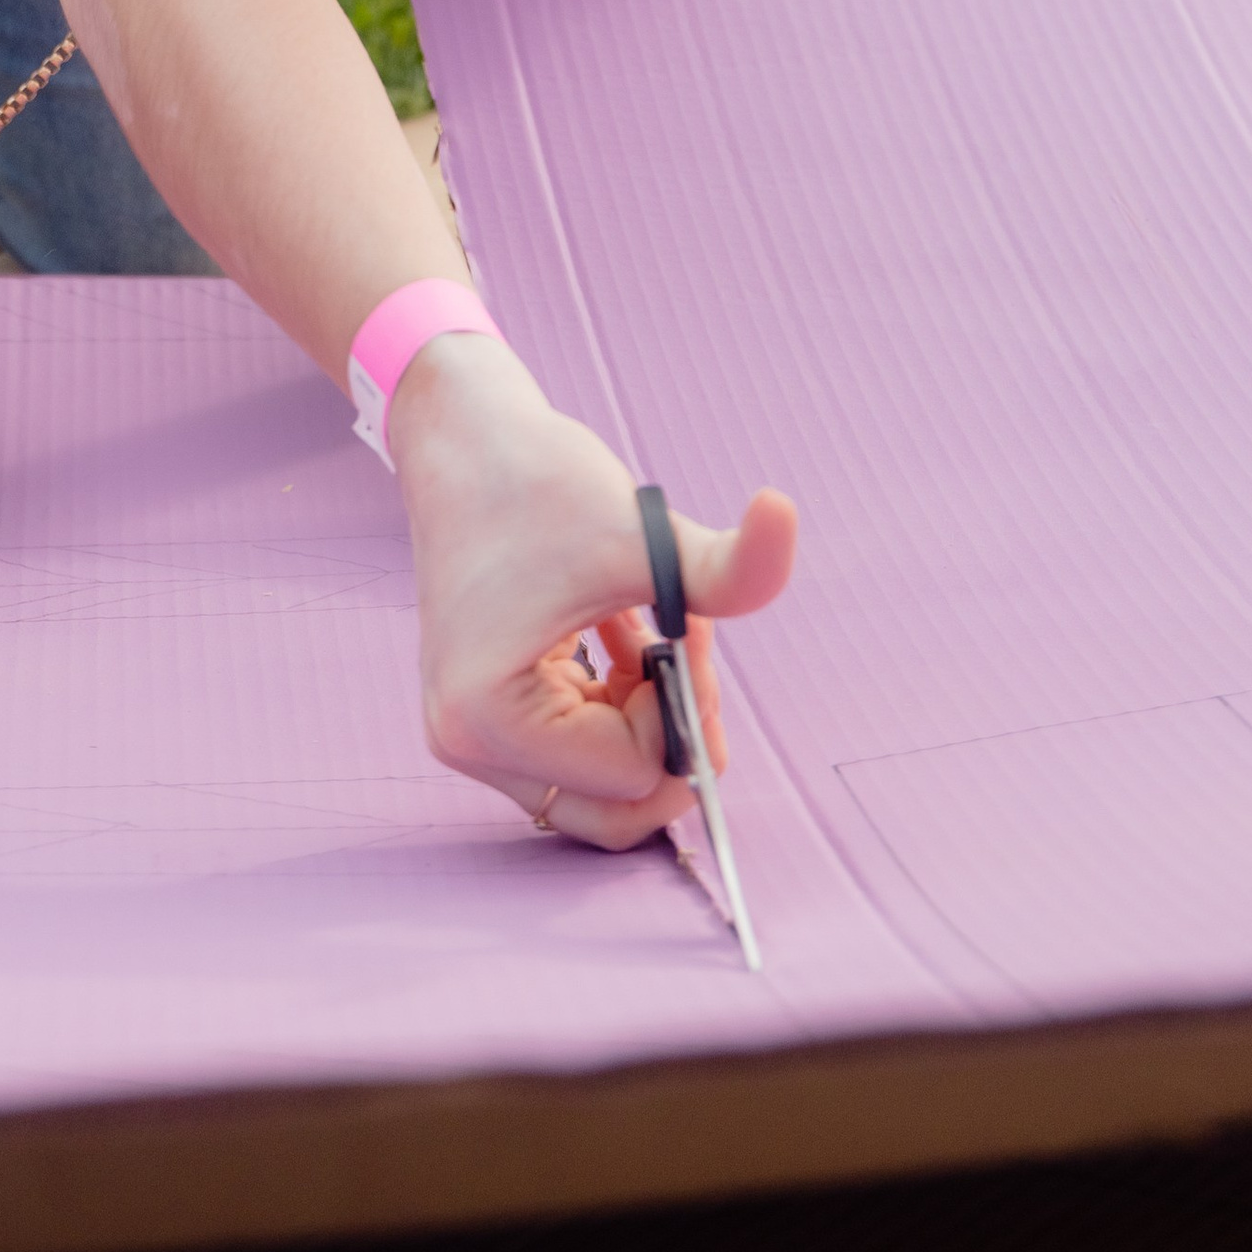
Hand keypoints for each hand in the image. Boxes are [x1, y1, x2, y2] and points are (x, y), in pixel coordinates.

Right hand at [392, 331, 795, 846]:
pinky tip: (626, 633)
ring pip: (600, 787)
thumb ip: (731, 566)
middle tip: (688, 650)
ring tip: (658, 629)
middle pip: (611, 811)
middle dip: (671, 736)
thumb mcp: (643, 535)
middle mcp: (467, 742)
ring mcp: (470, 734)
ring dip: (648, 716)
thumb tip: (784, 516)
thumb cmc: (538, 484)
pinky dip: (620, 705)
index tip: (689, 630)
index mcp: (489, 715)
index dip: (683, 708)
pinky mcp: (485, 716)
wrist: (468, 440)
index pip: (632, 774)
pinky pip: (578, 753)